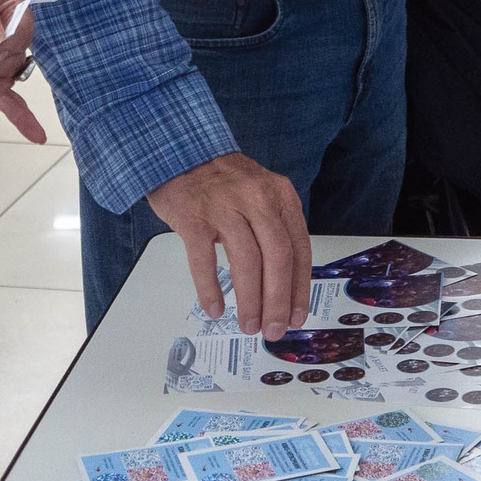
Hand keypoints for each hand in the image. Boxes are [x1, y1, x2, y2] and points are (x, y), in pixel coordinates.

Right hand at [147, 153, 312, 339]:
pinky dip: (210, 289)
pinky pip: (203, 260)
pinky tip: (215, 309)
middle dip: (278, 301)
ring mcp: (224, 206)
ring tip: (248, 326)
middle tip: (273, 330)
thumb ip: (274, 228)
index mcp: (280, 196)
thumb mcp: (260, 193)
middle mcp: (257, 198)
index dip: (300, 287)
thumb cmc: (222, 181)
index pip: (299, 247)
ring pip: (246, 261)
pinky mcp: (193, 216)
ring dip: (250, 301)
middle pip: (277, 257)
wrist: (180, 150)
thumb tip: (283, 285)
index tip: (299, 316)